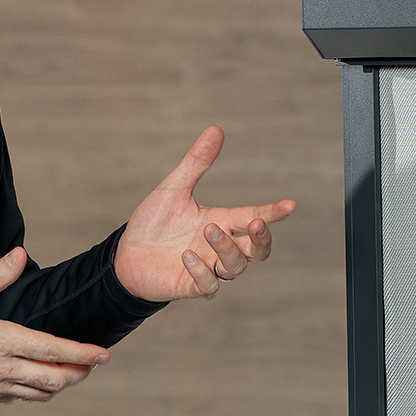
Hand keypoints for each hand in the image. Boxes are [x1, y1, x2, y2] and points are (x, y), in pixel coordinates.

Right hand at [0, 248, 111, 403]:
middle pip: (55, 379)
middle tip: (93, 363)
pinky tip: (40, 379)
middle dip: (80, 372)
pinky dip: (39, 391)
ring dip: (62, 385)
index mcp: (2, 341)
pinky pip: (23, 399)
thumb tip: (19, 255)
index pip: (52, 350)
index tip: (103, 354)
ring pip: (42, 394)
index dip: (82, 353)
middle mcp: (4, 369)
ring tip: (73, 372)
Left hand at [113, 127, 295, 301]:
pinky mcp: (191, 286)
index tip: (290, 204)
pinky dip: (201, 271)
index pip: (253, 216)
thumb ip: (196, 163)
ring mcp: (208, 268)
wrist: (125, 254)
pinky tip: (186, 256)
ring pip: (235, 266)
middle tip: (255, 222)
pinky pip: (208, 285)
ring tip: (209, 229)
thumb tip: (216, 129)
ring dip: (227, 248)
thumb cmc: (154, 223)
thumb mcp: (174, 189)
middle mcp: (219, 247)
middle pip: (257, 250)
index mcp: (221, 221)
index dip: (273, 212)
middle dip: (262, 238)